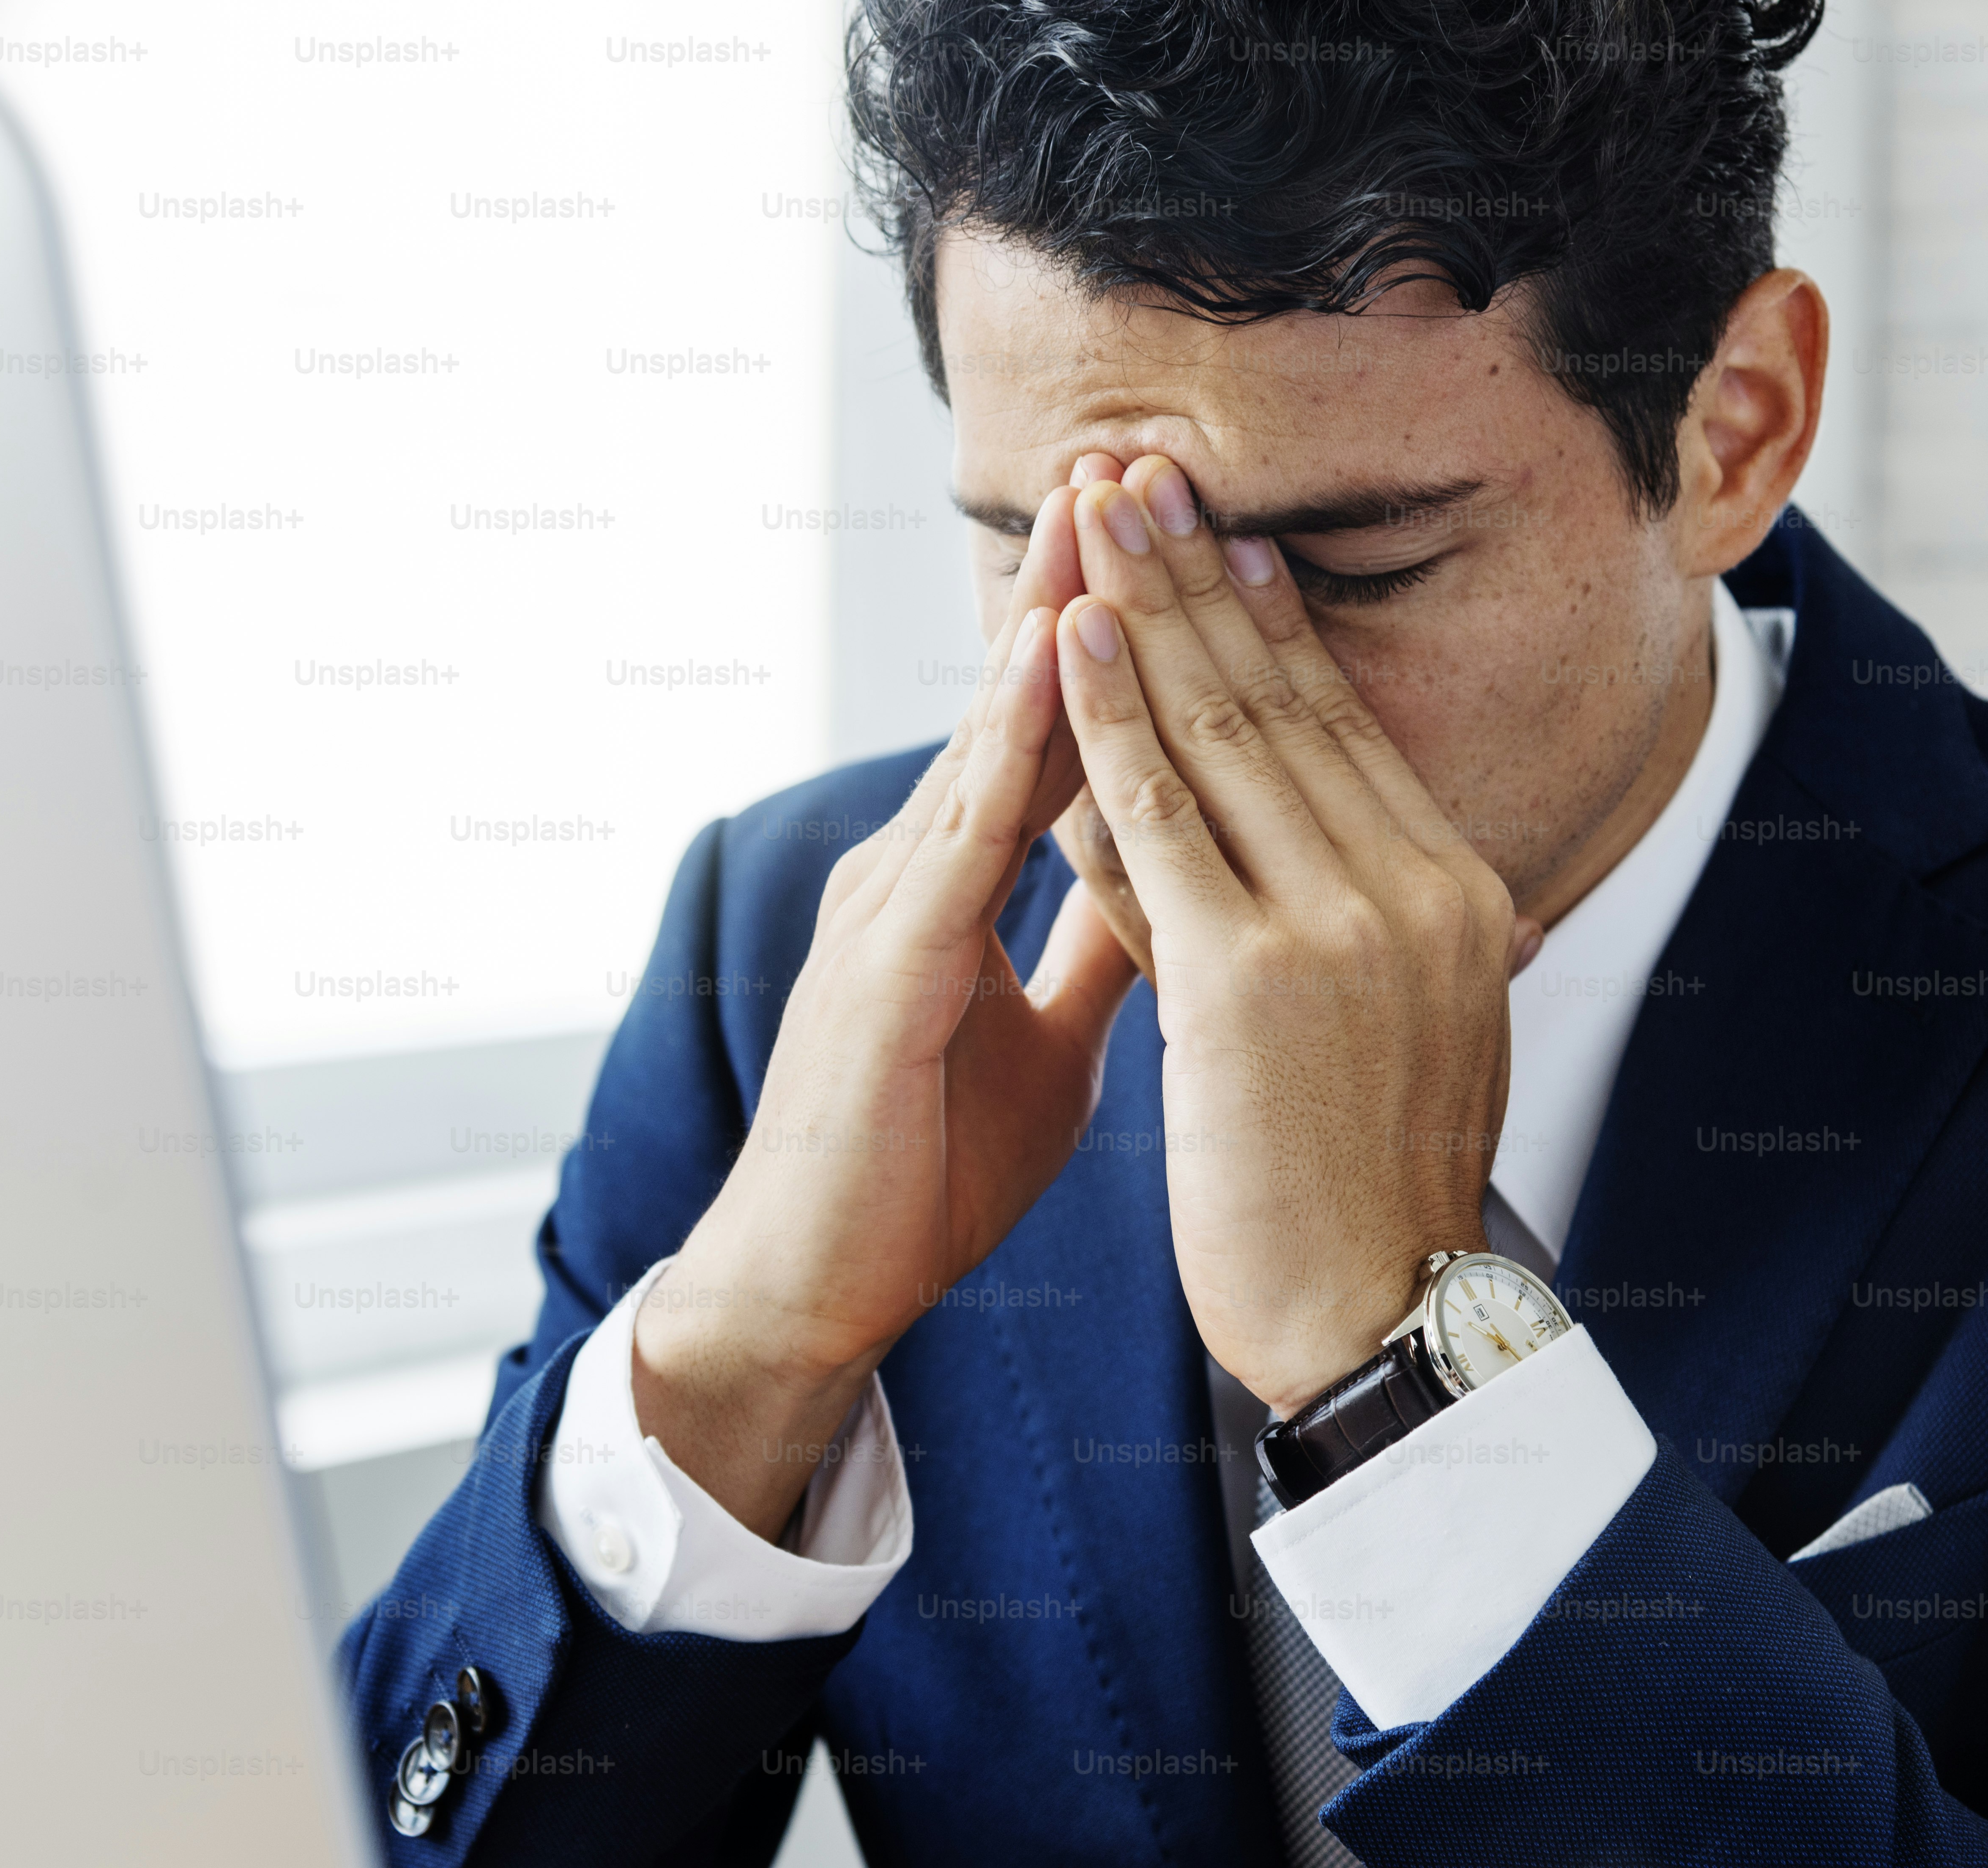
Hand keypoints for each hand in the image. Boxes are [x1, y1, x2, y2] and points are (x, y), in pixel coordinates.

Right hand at [633, 489, 1141, 1534]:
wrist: (814, 1290)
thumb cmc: (919, 1172)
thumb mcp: (1048, 1042)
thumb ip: (1094, 951)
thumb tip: (1170, 889)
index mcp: (952, 887)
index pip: (1049, 737)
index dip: (1108, 637)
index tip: (1173, 540)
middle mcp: (914, 872)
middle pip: (1016, 706)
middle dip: (1077, 582)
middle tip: (1136, 457)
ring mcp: (890, 910)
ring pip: (985, 741)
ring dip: (1044, 619)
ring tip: (1100, 508)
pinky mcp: (884, 970)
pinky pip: (960, 838)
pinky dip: (1009, 744)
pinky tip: (1052, 659)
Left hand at [1053, 456, 1538, 1414]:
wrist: (1381, 1321)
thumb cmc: (1371, 1197)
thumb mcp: (1405, 1035)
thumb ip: (1377, 938)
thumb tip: (1359, 869)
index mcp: (1454, 897)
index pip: (1343, 730)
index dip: (1273, 621)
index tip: (1223, 533)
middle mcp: (1413, 889)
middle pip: (1286, 700)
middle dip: (1205, 575)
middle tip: (1146, 469)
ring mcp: (1338, 926)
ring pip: (1224, 732)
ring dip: (1149, 607)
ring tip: (1094, 510)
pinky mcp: (1252, 975)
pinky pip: (1162, 819)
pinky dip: (1112, 719)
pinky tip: (1074, 638)